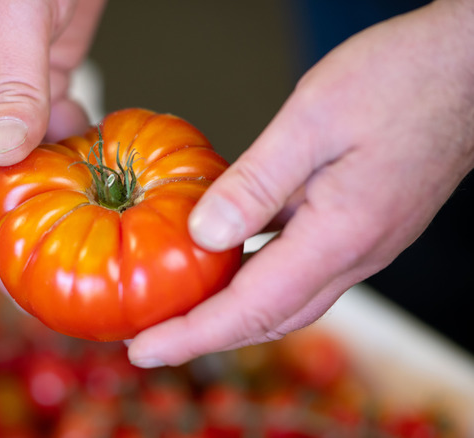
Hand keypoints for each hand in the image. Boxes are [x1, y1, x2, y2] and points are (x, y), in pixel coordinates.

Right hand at [0, 0, 104, 279]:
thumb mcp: (14, 14)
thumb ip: (13, 85)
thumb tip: (4, 156)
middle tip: (17, 271)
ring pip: (3, 160)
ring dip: (27, 195)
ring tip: (53, 237)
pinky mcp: (36, 84)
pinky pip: (43, 135)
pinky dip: (62, 157)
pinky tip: (86, 174)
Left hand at [128, 0, 473, 367]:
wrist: (467, 67)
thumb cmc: (403, 79)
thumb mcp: (312, 120)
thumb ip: (256, 183)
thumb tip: (205, 234)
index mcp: (341, 235)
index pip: (252, 308)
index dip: (193, 336)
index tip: (145, 350)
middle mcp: (355, 253)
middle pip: (269, 318)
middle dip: (206, 336)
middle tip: (151, 339)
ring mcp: (362, 243)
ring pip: (287, 300)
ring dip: (232, 314)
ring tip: (182, 312)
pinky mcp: (361, 226)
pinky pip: (300, 269)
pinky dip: (258, 279)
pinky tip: (229, 260)